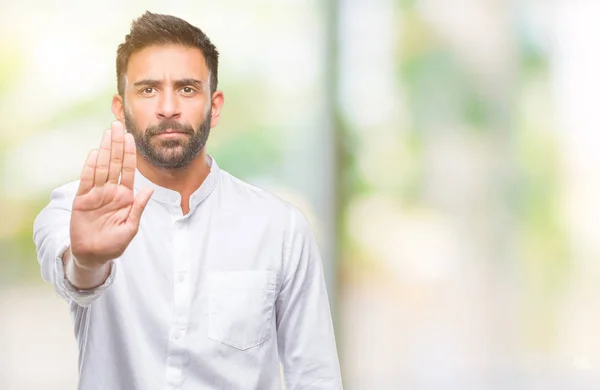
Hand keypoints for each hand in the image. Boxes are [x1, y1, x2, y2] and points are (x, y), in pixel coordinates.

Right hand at [69, 120, 153, 268]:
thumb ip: (139, 208)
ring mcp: (97, 194)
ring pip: (102, 167)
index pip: (129, 170)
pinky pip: (87, 180)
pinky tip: (95, 152)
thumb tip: (150, 190)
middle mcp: (111, 191)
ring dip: (105, 149)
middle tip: (118, 124)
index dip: (130, 154)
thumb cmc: (114, 244)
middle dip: (117, 144)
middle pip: (115, 163)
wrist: (93, 255)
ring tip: (108, 132)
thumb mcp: (131, 228)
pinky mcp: (82, 199)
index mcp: (126, 196)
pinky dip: (90, 166)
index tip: (132, 137)